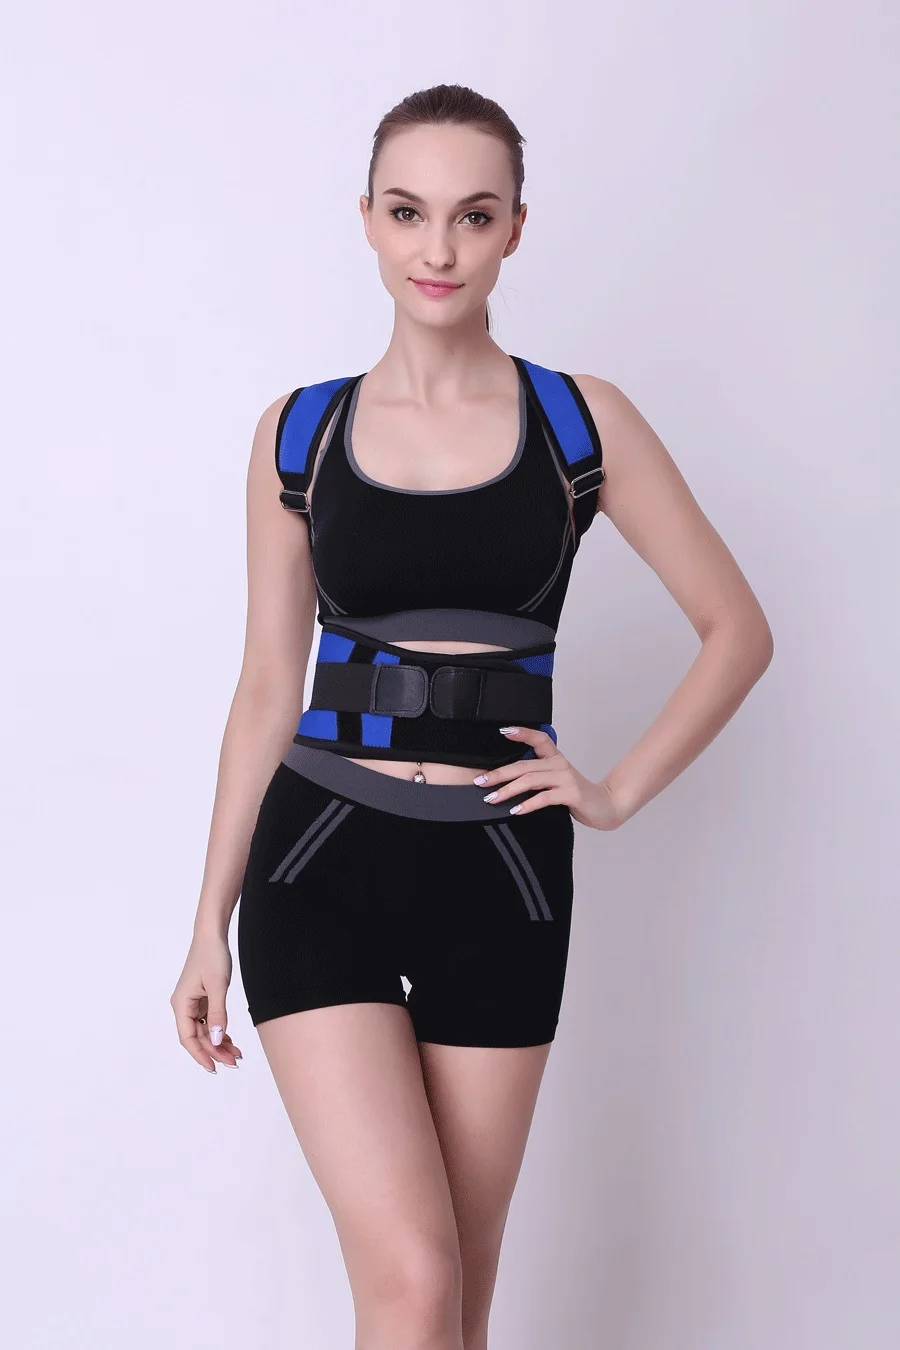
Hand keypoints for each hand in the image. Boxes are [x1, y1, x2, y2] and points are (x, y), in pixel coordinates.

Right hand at [170, 934, 242, 1072]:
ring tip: (236, 1055)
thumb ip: (217, 1015)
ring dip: (218, 1043)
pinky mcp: (202, 999)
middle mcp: (183, 1006)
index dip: (200, 1055)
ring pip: (204, 1031)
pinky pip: (209, 1021)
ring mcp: (193, 1003)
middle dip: (214, 1051)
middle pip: (197, 1037)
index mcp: (181, 1004)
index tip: (214, 1067)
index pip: (188, 1038)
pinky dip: (219, 1031)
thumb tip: (216, 1041)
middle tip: (234, 1062)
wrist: (212, 934)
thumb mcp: (217, 986)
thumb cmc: (212, 955)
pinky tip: (230, 1041)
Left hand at [474, 726, 623, 830]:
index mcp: (555, 758)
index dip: (522, 733)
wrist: (606, 806)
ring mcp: (565, 778)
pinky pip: (544, 798)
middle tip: (480, 781)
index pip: (539, 738)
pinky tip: (516, 810)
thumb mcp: (555, 780)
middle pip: (524, 765)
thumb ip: (537, 776)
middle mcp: (559, 764)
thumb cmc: (575, 795)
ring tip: (492, 798)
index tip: (502, 731)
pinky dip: (528, 804)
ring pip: (530, 780)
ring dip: (508, 790)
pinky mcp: (571, 794)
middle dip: (499, 774)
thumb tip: (506, 780)